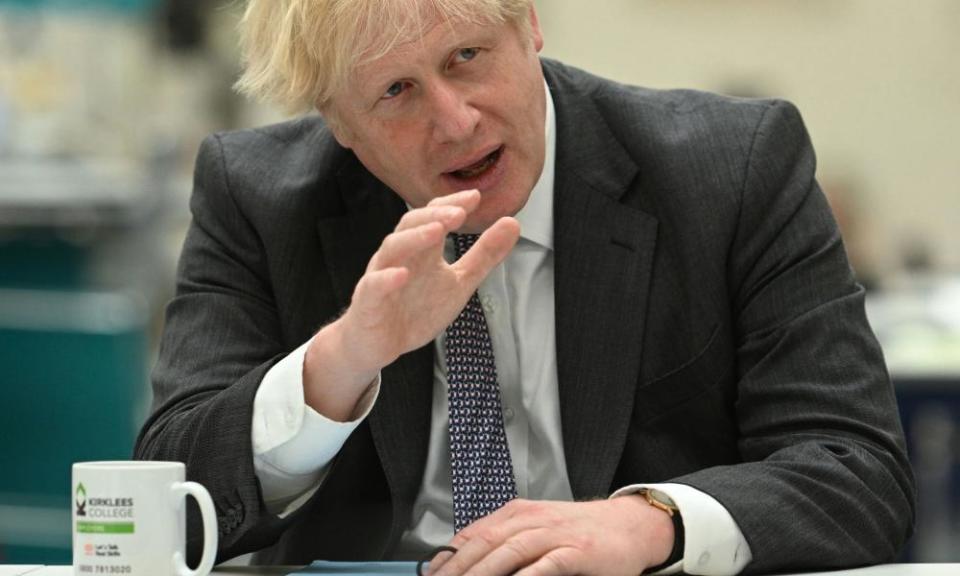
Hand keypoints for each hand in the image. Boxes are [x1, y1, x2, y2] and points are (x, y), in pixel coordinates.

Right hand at [304, 189, 520, 419]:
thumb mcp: (459, 282)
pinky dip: (386, 279)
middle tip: (459, 212)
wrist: (377, 343)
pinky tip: (402, 275)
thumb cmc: (415, 309)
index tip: (475, 197)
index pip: (433, 216)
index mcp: (422, 250)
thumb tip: (513, 223)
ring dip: (413, 238)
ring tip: (437, 232)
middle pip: (410, 225)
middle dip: (434, 216)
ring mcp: (381, 276)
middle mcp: (400, 257)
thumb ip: (484, 255)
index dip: (451, 205)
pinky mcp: (368, 302)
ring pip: (392, 249)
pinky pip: (373, 286)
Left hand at [427, 496, 674, 575]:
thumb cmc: (581, 532)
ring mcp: (555, 534)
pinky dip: (528, 575)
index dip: (448, 557)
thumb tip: (468, 557)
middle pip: (486, 543)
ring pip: (510, 551)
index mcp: (519, 513)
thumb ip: (506, 539)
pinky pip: (547, 564)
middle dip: (458, 568)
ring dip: (484, 573)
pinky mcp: (577, 551)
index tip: (431, 575)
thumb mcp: (538, 526)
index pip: (473, 533)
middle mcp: (533, 519)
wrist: (628, 526)